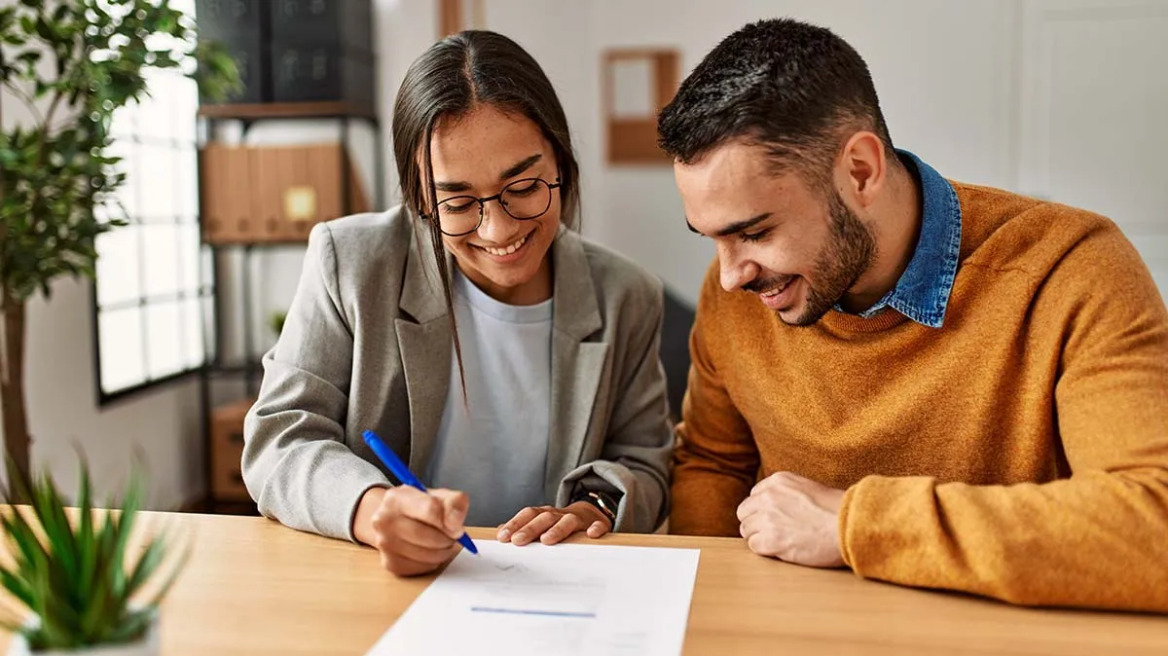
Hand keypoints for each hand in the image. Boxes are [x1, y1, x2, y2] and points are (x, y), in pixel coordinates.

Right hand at [353, 486, 469, 575]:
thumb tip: (456, 524)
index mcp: (396, 498)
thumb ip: (453, 503)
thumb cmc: (418, 508)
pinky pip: (424, 568)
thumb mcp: (437, 496)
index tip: (457, 526)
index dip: (450, 520)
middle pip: (431, 536)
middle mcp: (384, 521)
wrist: (393, 520)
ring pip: (429, 555)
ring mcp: (385, 544)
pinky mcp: (391, 563)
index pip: (431, 509)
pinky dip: (433, 562)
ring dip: (443, 551)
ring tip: (440, 541)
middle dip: (448, 538)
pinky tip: (428, 550)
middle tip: (451, 534)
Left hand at [497, 501, 611, 545]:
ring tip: (546, 540)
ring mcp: (579, 519)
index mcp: (545, 514)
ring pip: (568, 521)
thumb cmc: (561, 523)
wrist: (591, 514)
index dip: (515, 524)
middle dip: (530, 528)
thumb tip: (499, 531)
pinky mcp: (597, 524)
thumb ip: (522, 527)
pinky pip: (597, 525)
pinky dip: (595, 529)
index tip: (502, 537)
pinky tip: (590, 535)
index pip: (528, 514)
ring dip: (557, 529)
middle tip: (518, 541)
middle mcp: (560, 514)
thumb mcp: (542, 523)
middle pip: (544, 517)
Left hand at [736, 471, 845, 567]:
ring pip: (746, 531)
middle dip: (756, 524)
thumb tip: (772, 507)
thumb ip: (785, 493)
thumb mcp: (807, 488)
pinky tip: (782, 549)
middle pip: (744, 513)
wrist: (850, 525)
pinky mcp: (772, 540)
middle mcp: (768, 496)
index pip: (753, 497)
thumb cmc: (837, 510)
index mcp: (777, 480)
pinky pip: (754, 546)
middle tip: (773, 533)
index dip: (762, 511)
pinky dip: (765, 550)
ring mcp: (768, 518)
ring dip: (760, 538)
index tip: (775, 519)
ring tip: (781, 542)